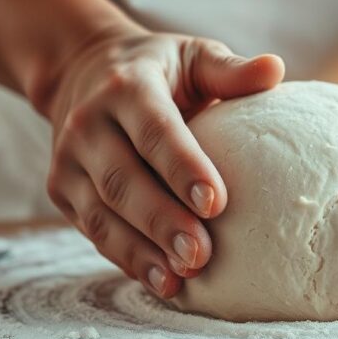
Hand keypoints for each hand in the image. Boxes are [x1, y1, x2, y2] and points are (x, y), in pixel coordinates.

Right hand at [38, 27, 283, 298]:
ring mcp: (68, 160)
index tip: (216, 202)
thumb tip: (275, 69)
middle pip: (123, 180)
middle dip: (162, 221)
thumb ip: (230, 69)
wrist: (80, 70)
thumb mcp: (192, 56)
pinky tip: (162, 282)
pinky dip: (127, 259)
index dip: (182, 167)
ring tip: (181, 278)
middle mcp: (88, 122)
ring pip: (102, 214)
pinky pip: (95, 231)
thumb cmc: (158, 69)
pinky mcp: (62, 190)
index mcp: (127, 86)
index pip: (154, 130)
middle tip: (201, 254)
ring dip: (142, 250)